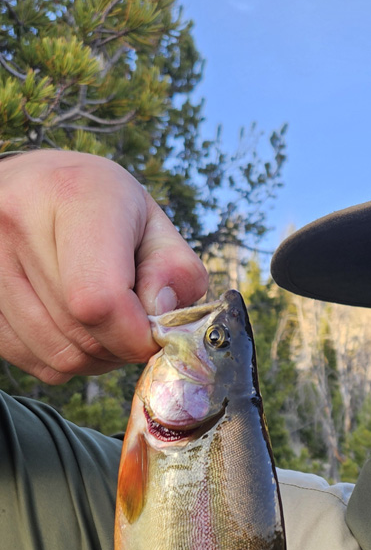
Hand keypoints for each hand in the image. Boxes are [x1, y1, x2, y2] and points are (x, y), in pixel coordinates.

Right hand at [0, 151, 208, 383]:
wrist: (36, 188)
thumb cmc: (105, 210)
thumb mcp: (155, 226)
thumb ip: (176, 272)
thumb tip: (156, 317)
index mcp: (73, 194)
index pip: (98, 299)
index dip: (134, 335)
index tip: (151, 333)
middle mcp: (16, 219)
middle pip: (81, 334)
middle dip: (119, 346)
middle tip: (130, 321)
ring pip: (57, 355)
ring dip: (93, 357)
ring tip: (103, 322)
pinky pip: (32, 361)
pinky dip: (62, 358)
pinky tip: (71, 326)